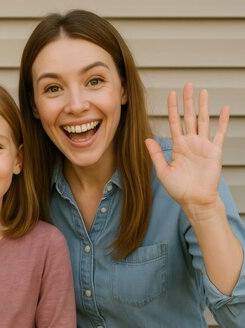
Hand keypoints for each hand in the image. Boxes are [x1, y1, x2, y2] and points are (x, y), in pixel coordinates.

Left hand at [145, 83, 227, 212]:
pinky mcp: (215, 151)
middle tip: (187, 84)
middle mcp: (191, 142)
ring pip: (203, 121)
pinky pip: (219, 133)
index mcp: (178, 146)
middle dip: (188, 101)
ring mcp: (203, 145)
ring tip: (202, 91)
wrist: (195, 200)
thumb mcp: (163, 171)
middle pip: (189, 117)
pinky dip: (222, 121)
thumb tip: (147, 139)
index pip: (174, 122)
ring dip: (203, 106)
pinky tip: (223, 109)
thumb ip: (156, 154)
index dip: (173, 108)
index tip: (171, 94)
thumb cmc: (179, 189)